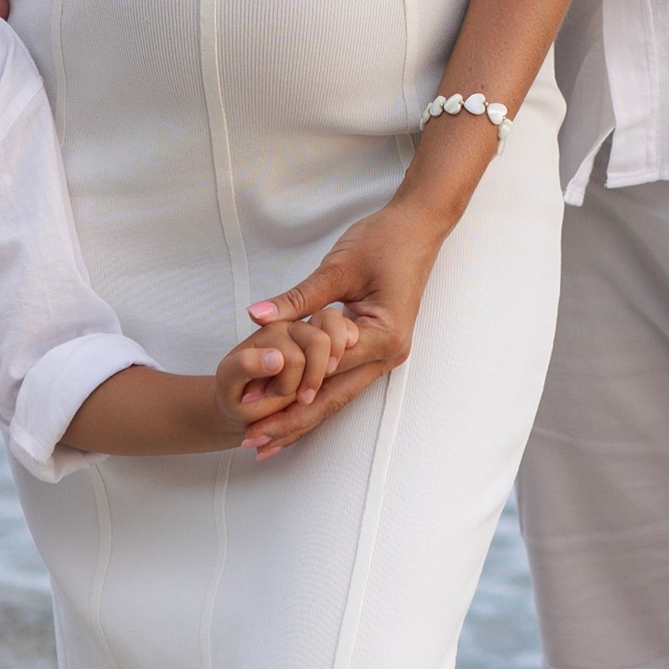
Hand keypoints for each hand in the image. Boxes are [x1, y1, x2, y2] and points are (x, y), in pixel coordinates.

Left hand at [243, 200, 449, 453]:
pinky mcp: (376, 346)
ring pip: (337, 395)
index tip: (250, 406)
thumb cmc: (385, 240)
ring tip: (266, 438)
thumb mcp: (338, 268)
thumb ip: (298, 299)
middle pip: (333, 398)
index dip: (285, 392)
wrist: (418, 225)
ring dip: (301, 416)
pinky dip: (314, 393)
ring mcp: (385, 353)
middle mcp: (388, 354)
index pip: (326, 374)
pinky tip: (291, 410)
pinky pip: (342, 378)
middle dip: (291, 423)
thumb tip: (257, 317)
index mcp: (383, 336)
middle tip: (252, 442)